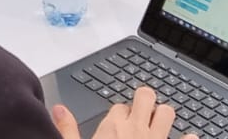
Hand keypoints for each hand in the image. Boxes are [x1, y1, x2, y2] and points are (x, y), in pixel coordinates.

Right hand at [53, 87, 191, 138]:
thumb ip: (68, 130)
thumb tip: (59, 109)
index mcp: (112, 128)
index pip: (119, 106)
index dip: (119, 114)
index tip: (118, 124)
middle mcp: (137, 130)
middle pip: (146, 96)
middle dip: (145, 102)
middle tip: (141, 115)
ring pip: (168, 112)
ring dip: (164, 117)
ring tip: (159, 126)